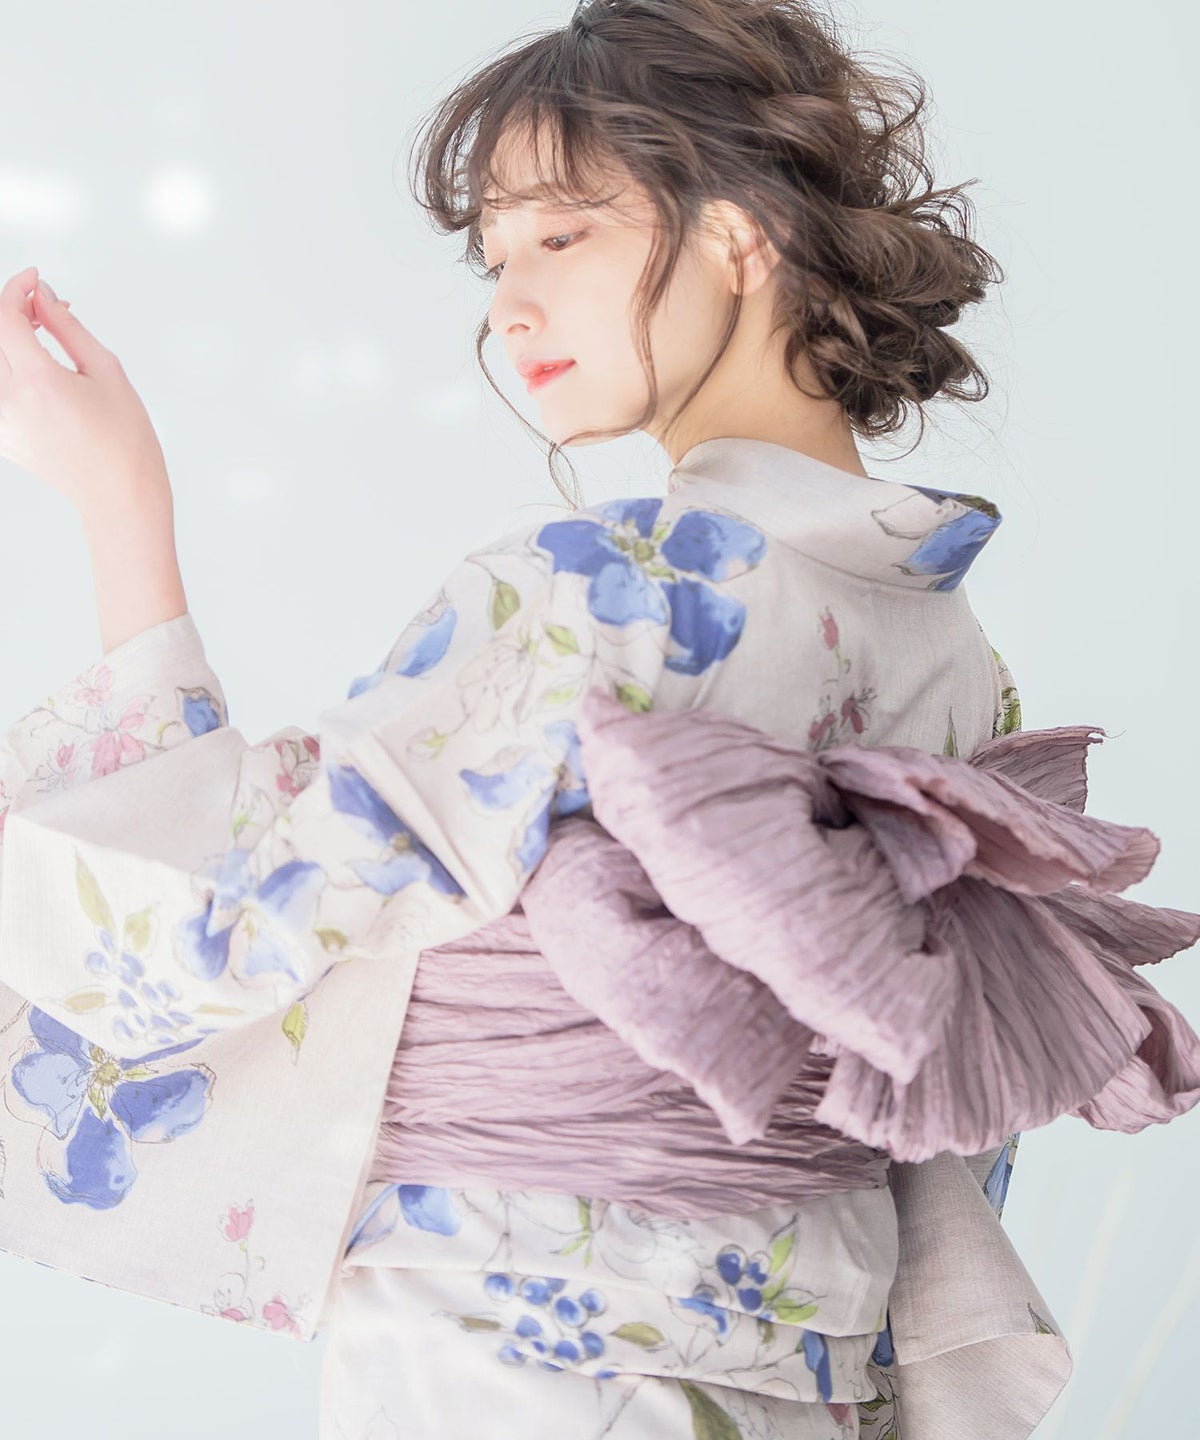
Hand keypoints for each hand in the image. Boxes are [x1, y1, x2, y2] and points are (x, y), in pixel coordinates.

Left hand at [0, 265, 170, 513]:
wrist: (119, 496)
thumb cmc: (125, 438)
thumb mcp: (106, 371)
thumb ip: (67, 327)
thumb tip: (41, 296)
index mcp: (37, 382)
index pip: (5, 316)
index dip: (16, 288)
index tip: (35, 279)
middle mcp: (9, 402)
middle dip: (10, 311)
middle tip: (41, 308)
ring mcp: (0, 422)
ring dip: (8, 340)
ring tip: (40, 338)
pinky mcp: (1, 435)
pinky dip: (9, 369)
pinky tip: (37, 370)